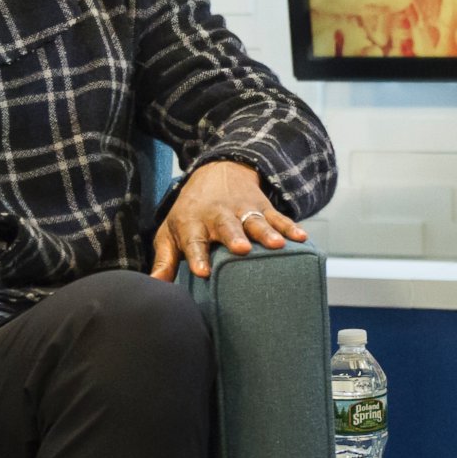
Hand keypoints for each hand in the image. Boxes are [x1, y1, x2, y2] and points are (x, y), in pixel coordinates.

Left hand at [151, 159, 308, 280]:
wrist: (216, 171)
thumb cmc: (191, 212)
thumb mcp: (171, 231)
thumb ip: (165, 260)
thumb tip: (155, 286)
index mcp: (193, 223)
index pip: (194, 241)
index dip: (197, 256)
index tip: (202, 272)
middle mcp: (218, 215)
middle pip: (226, 227)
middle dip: (235, 237)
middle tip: (242, 249)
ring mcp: (242, 209)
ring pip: (255, 220)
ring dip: (266, 231)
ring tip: (277, 245)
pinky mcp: (262, 206)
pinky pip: (278, 216)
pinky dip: (290, 226)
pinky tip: (302, 238)